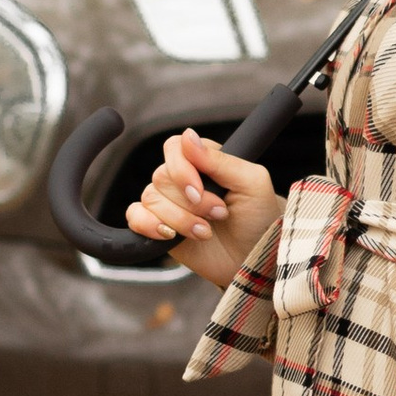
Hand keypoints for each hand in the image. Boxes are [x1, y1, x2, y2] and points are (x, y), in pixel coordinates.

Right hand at [125, 128, 285, 290]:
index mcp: (204, 161)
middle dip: (191, 202)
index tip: (199, 190)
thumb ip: (220, 160)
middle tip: (218, 215)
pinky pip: (135, 216)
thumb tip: (188, 136)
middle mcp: (183, 179)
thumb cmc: (260, 218)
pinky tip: (171, 235)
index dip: (182, 169)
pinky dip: (149, 225)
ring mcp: (170, 203)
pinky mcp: (160, 227)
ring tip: (205, 231)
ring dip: (180, 219)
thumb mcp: (251, 183)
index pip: (174, 148)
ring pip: (151, 199)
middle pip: (162, 176)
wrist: (257, 260)